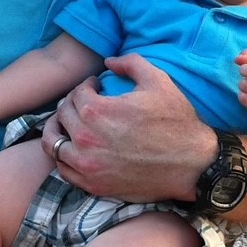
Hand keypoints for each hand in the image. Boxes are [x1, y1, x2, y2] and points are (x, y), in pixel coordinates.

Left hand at [40, 55, 215, 202]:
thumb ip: (130, 63)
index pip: (76, 94)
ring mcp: (87, 166)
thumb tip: (108, 61)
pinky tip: (76, 149)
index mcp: (97, 112)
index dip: (85, 86)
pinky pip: (63, 170)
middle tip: (84, 103)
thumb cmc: (176, 122)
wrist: (193, 165)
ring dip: (59, 130)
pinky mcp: (93, 185)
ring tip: (70, 125)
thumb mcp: (158, 81)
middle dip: (72, 104)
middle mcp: (86, 139)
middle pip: (62, 115)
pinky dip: (65, 157)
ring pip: (53, 143)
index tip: (95, 87)